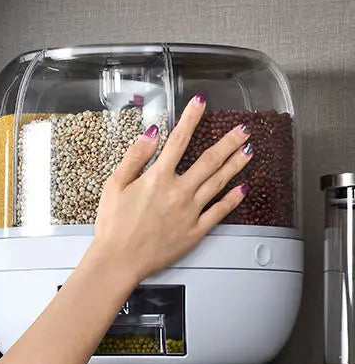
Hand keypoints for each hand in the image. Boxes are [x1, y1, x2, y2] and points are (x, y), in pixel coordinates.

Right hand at [92, 94, 252, 281]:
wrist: (118, 260)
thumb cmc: (113, 226)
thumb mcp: (114, 186)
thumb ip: (135, 157)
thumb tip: (152, 134)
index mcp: (158, 178)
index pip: (179, 140)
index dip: (191, 118)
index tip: (201, 103)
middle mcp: (179, 191)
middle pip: (209, 160)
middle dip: (228, 142)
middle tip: (243, 129)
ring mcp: (190, 211)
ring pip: (219, 182)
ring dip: (236, 164)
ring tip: (248, 150)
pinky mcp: (195, 231)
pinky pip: (219, 212)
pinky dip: (233, 199)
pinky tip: (243, 188)